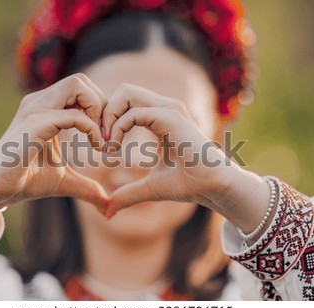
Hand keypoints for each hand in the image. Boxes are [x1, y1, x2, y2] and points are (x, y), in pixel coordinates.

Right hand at [0, 74, 108, 212]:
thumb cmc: (27, 180)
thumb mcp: (64, 181)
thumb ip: (87, 187)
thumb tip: (106, 204)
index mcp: (47, 108)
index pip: (81, 89)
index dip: (100, 109)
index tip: (106, 137)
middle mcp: (41, 103)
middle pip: (81, 81)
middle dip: (101, 104)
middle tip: (106, 134)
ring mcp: (36, 110)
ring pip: (77, 85)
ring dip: (98, 110)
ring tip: (102, 139)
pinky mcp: (34, 124)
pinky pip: (73, 115)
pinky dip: (92, 128)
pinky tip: (96, 147)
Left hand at [101, 84, 238, 216]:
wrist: (213, 187)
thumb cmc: (188, 184)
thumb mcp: (148, 188)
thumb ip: (128, 193)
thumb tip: (108, 211)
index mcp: (160, 118)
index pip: (126, 103)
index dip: (108, 120)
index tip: (103, 147)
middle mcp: (164, 108)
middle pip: (123, 91)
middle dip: (105, 112)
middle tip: (100, 141)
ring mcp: (168, 110)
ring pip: (126, 92)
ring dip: (108, 117)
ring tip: (106, 145)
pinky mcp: (170, 117)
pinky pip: (133, 113)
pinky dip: (117, 128)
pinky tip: (115, 149)